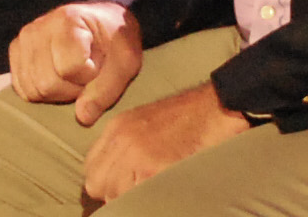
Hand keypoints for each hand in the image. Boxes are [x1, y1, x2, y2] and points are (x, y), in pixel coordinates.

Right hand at [9, 1, 140, 118]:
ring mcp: (23, 39)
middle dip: (71, 90)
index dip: (88, 77)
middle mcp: (38, 27)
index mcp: (68, 21)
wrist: (100, 22)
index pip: (68, 68)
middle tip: (86, 76)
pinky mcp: (15, 51)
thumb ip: (106, 89)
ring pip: (32, 89)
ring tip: (72, 77)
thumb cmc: (115, 41)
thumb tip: (82, 117)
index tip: (99, 65)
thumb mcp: (125, 62)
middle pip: (46, 83)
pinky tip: (57, 78)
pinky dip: (41, 92)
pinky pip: (21, 88)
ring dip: (56, 93)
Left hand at [82, 81, 250, 203]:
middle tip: (136, 192)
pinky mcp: (154, 166)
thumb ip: (124, 148)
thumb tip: (114, 179)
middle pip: (97, 184)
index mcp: (116, 128)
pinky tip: (162, 190)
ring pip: (115, 194)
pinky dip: (147, 199)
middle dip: (113, 194)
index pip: (91, 168)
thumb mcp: (144, 124)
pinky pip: (136, 196)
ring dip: (131, 198)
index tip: (118, 189)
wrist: (216, 107)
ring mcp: (136, 153)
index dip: (104, 184)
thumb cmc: (188, 120)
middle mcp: (120, 139)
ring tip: (152, 190)